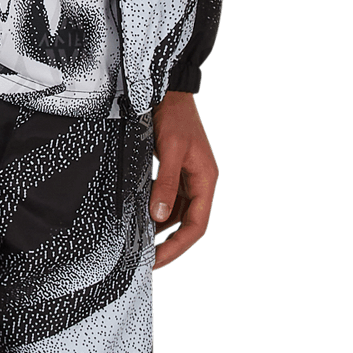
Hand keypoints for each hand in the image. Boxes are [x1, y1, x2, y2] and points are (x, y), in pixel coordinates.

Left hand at [150, 90, 217, 269]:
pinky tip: (146, 222)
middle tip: (148, 260)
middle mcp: (201, 183)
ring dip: (165, 233)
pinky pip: (173, 202)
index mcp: (206, 180)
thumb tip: (159, 216)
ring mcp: (191, 179)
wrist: (171, 92)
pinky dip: (161, 215)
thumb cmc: (175, 116)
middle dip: (171, 245)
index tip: (157, 260)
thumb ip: (165, 184)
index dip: (178, 247)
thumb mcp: (169, 150)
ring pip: (182, 216)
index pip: (197, 226)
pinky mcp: (179, 173)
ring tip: (145, 247)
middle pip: (191, 225)